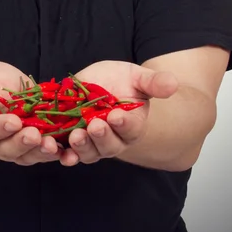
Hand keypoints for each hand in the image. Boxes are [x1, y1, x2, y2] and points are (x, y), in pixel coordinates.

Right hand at [0, 61, 61, 164]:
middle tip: (35, 135)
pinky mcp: (36, 143)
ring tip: (53, 145)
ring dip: (40, 152)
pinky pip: (45, 153)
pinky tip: (69, 152)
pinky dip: (58, 154)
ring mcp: (17, 145)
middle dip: (22, 142)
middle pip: (7, 148)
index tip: (12, 121)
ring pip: (27, 155)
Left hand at [59, 60, 177, 165]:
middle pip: (109, 145)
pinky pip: (68, 151)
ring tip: (75, 136)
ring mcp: (92, 140)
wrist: (102, 85)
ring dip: (82, 147)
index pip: (131, 128)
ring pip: (89, 151)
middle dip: (102, 136)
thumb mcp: (139, 77)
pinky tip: (58, 151)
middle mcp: (113, 138)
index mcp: (132, 124)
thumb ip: (154, 83)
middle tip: (95, 125)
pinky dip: (63, 154)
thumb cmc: (124, 82)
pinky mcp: (71, 137)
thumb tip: (173, 84)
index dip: (124, 123)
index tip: (117, 115)